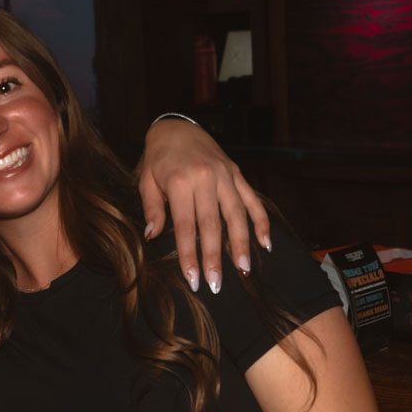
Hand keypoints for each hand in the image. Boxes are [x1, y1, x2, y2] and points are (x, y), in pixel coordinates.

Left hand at [139, 117, 270, 292]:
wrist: (176, 126)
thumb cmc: (157, 158)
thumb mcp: (146, 181)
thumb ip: (152, 209)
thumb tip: (152, 237)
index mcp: (180, 183)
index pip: (186, 227)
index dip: (190, 256)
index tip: (193, 280)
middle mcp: (205, 179)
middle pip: (213, 225)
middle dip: (215, 258)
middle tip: (216, 285)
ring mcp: (225, 175)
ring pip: (237, 215)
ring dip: (242, 244)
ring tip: (244, 269)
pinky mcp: (237, 173)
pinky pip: (253, 199)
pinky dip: (261, 221)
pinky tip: (265, 243)